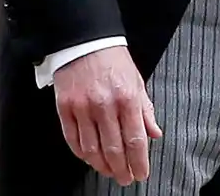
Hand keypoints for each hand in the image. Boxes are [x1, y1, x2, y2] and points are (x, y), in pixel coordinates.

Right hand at [53, 45, 161, 183]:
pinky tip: (90, 159)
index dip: (139, 161)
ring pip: (92, 149)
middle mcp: (105, 105)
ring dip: (102, 166)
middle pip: (114, 148)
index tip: (141, 173)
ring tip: (110, 172)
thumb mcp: (137, 80)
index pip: (135, 138)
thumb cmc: (114, 60)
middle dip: (122, 169)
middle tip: (126, 179)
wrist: (86, 40)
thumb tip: (155, 133)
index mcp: (127, 96)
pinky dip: (82, 154)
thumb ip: (146, 109)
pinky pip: (73, 140)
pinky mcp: (65, 108)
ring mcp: (83, 108)